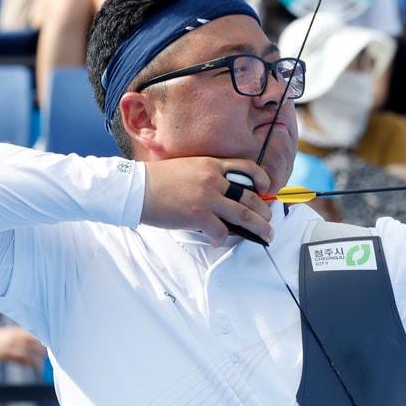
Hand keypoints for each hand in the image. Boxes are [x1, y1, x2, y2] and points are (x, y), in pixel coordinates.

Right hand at [0, 326, 45, 366]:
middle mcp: (13, 339)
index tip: (47, 345)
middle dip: (39, 350)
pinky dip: (24, 364)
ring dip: (33, 360)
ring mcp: (8, 348)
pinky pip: (17, 361)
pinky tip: (30, 366)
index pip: (31, 336)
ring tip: (40, 364)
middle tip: (45, 355)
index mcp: (16, 332)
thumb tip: (36, 336)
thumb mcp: (11, 331)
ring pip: (24, 355)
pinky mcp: (5, 356)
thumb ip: (23, 333)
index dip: (40, 341)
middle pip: (29, 345)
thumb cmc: (1, 336)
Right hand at [141, 157, 274, 244]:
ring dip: (258, 228)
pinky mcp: (198, 216)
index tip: (267, 189)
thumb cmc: (158, 180)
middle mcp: (214, 180)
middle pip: (251, 197)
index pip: (248, 168)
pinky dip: (223, 239)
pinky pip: (221, 231)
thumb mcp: (189, 167)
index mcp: (212, 165)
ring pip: (244, 215)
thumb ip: (209, 176)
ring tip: (264, 235)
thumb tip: (224, 194)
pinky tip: (217, 241)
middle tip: (269, 221)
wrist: (136, 188)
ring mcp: (208, 198)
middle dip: (264, 212)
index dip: (263, 179)